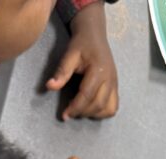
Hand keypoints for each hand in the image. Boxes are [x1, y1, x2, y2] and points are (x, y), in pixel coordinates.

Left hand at [46, 2, 117, 119]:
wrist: (94, 34)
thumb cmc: (81, 44)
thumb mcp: (69, 55)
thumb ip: (62, 72)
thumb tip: (49, 87)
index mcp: (99, 70)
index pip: (87, 95)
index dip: (75, 108)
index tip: (64, 115)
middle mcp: (110, 79)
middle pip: (98, 105)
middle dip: (82, 112)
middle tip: (70, 112)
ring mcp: (115, 84)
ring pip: (108, 109)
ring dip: (93, 114)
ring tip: (80, 110)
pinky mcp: (116, 87)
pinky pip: (113, 107)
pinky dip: (103, 112)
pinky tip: (91, 109)